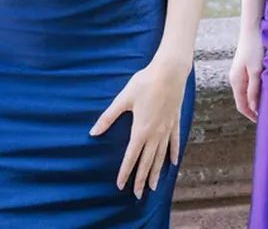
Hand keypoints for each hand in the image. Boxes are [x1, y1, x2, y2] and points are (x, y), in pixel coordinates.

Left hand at [90, 59, 187, 199]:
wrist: (169, 72)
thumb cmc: (145, 83)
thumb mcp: (123, 99)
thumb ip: (108, 117)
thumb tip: (93, 132)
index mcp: (141, 130)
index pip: (131, 157)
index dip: (125, 172)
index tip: (120, 186)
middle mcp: (155, 134)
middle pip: (147, 162)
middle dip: (141, 179)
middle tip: (137, 195)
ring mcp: (167, 129)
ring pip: (160, 156)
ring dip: (155, 172)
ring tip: (153, 187)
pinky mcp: (175, 122)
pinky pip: (174, 143)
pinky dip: (172, 154)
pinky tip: (172, 164)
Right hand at [228, 35, 263, 122]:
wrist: (252, 29)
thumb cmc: (255, 48)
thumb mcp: (256, 71)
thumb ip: (254, 90)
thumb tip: (254, 108)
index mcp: (236, 81)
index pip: (241, 105)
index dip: (251, 115)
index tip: (262, 122)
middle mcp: (235, 78)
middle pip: (243, 100)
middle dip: (253, 109)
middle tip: (267, 115)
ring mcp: (238, 73)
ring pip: (246, 92)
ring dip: (255, 100)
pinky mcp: (243, 67)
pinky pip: (248, 84)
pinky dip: (255, 91)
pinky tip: (265, 90)